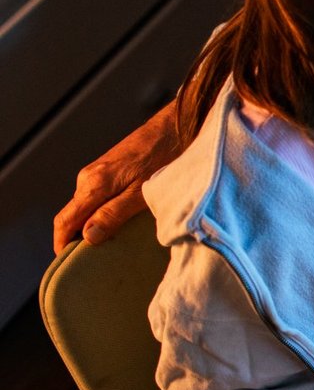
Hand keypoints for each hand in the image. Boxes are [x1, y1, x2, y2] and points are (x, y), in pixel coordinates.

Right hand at [53, 101, 182, 252]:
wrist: (177, 126)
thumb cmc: (164, 157)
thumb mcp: (142, 192)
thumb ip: (113, 213)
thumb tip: (87, 237)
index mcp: (92, 185)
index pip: (64, 221)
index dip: (61, 244)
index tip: (67, 263)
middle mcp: (88, 178)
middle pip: (72, 215)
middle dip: (76, 239)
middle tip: (91, 262)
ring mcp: (98, 172)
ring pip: (85, 206)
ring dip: (90, 226)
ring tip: (107, 247)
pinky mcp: (111, 169)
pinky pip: (97, 197)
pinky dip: (100, 213)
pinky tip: (117, 224)